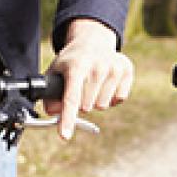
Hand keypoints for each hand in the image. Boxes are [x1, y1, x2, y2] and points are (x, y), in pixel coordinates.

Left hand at [45, 18, 133, 139]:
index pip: (72, 98)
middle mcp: (97, 66)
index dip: (68, 118)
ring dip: (96, 101)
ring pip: (103, 106)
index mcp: (76, 66)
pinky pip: (118, 100)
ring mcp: (114, 67)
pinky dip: (111, 98)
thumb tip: (55, 114)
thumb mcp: (54, 71)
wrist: (92, 40)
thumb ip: (49, 95)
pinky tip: (106, 83)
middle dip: (80, 104)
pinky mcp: (127, 70)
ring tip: (93, 84)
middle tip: (80, 87)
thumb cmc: (71, 61)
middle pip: (87, 106)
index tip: (64, 136)